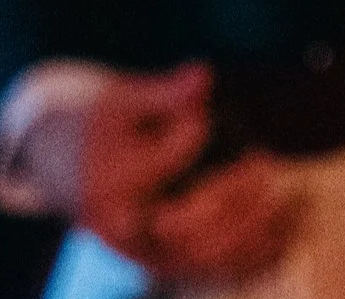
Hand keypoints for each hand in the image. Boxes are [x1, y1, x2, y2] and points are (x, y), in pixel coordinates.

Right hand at [73, 63, 296, 282]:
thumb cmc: (99, 125)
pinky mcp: (158, 261)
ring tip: (283, 198)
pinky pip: (207, 268)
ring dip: (252, 229)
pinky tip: (281, 235)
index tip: (205, 116)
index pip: (167, 160)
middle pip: (189, 224)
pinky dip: (248, 255)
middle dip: (235, 193)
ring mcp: (141, 251)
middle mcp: (124, 228)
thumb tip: (203, 77)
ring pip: (205, 255)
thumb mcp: (122, 99)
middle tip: (263, 162)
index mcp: (110, 184)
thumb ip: (165, 94)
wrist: (61, 163)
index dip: (193, 132)